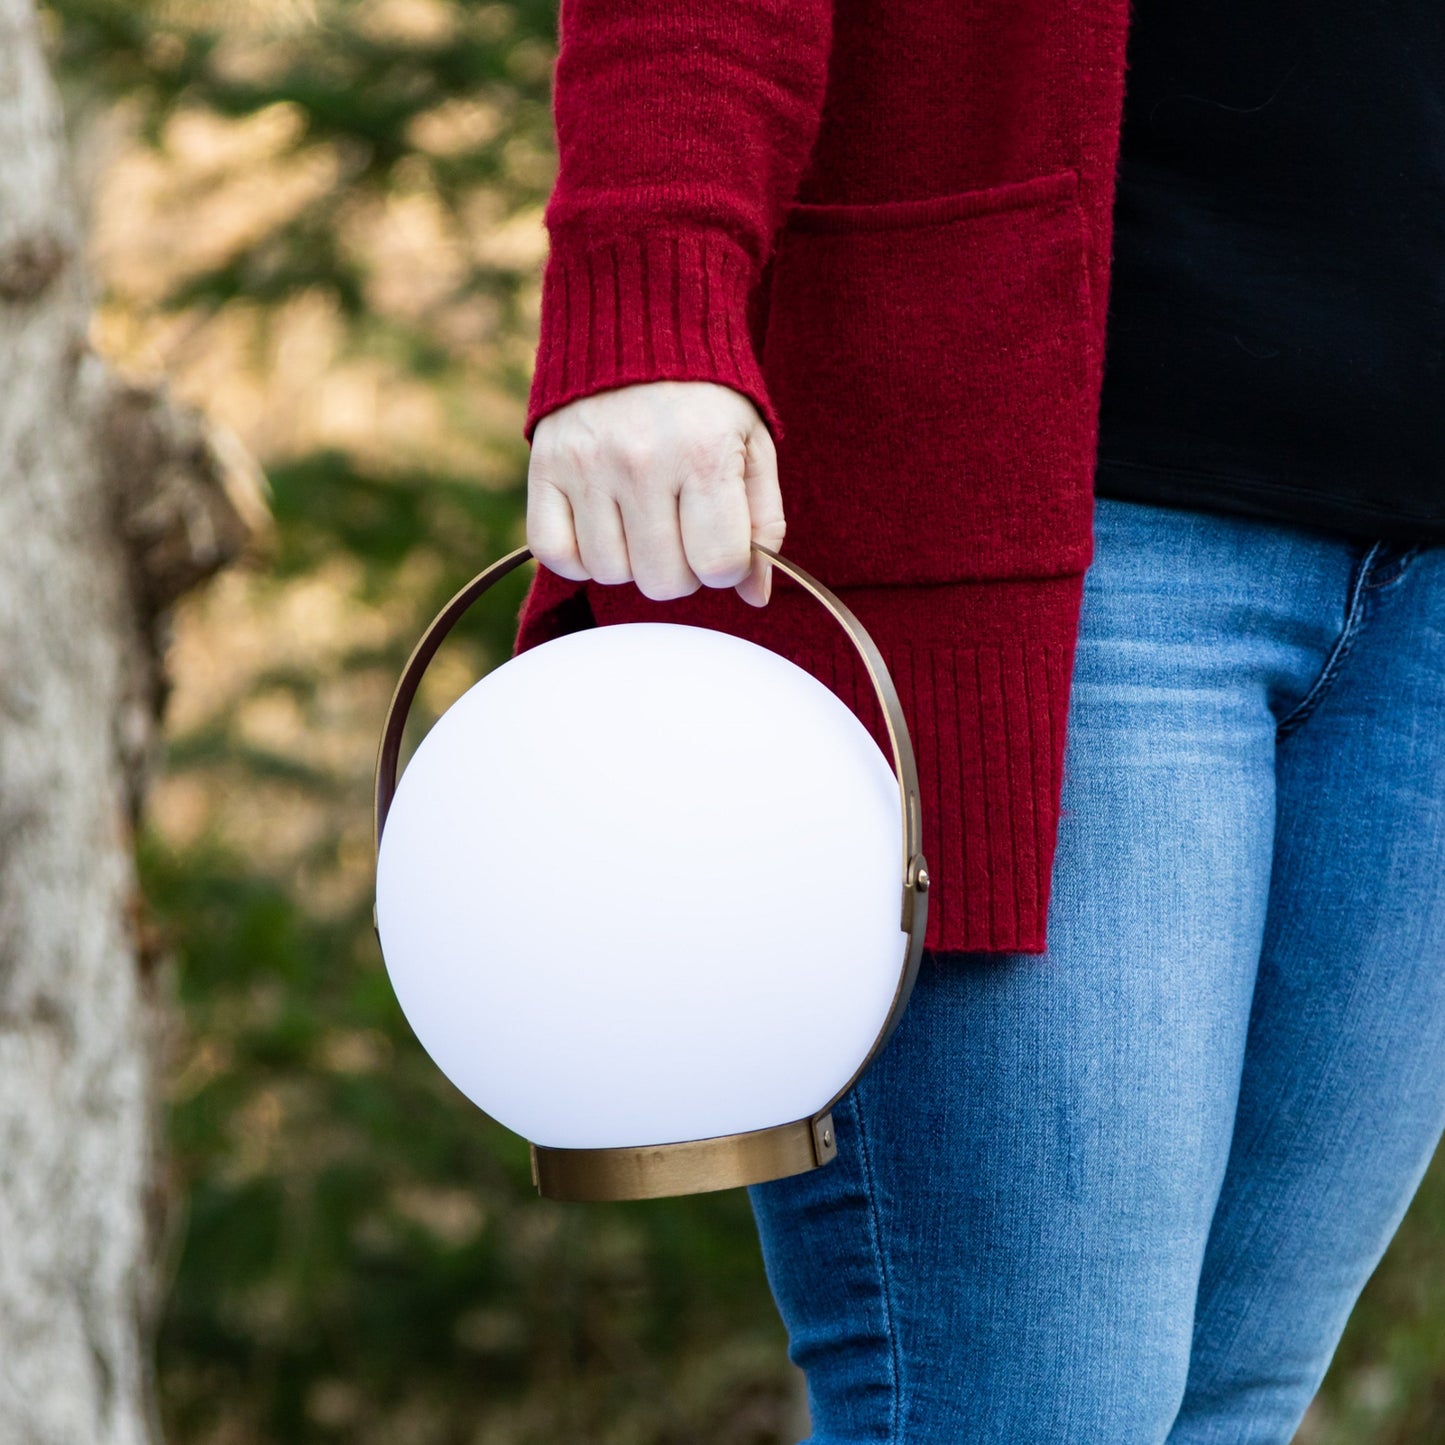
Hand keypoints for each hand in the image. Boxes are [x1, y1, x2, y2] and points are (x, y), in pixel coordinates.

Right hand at [526, 380, 784, 606]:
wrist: (638, 324)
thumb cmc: (709, 400)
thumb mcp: (754, 449)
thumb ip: (764, 525)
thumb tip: (754, 597)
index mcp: (705, 455)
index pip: (717, 566)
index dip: (725, 567)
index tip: (720, 538)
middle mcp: (642, 461)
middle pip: (663, 581)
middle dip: (682, 569)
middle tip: (681, 530)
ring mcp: (587, 465)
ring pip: (611, 573)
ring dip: (632, 561)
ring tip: (642, 519)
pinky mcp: (545, 466)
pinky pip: (555, 553)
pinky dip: (579, 556)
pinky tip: (602, 527)